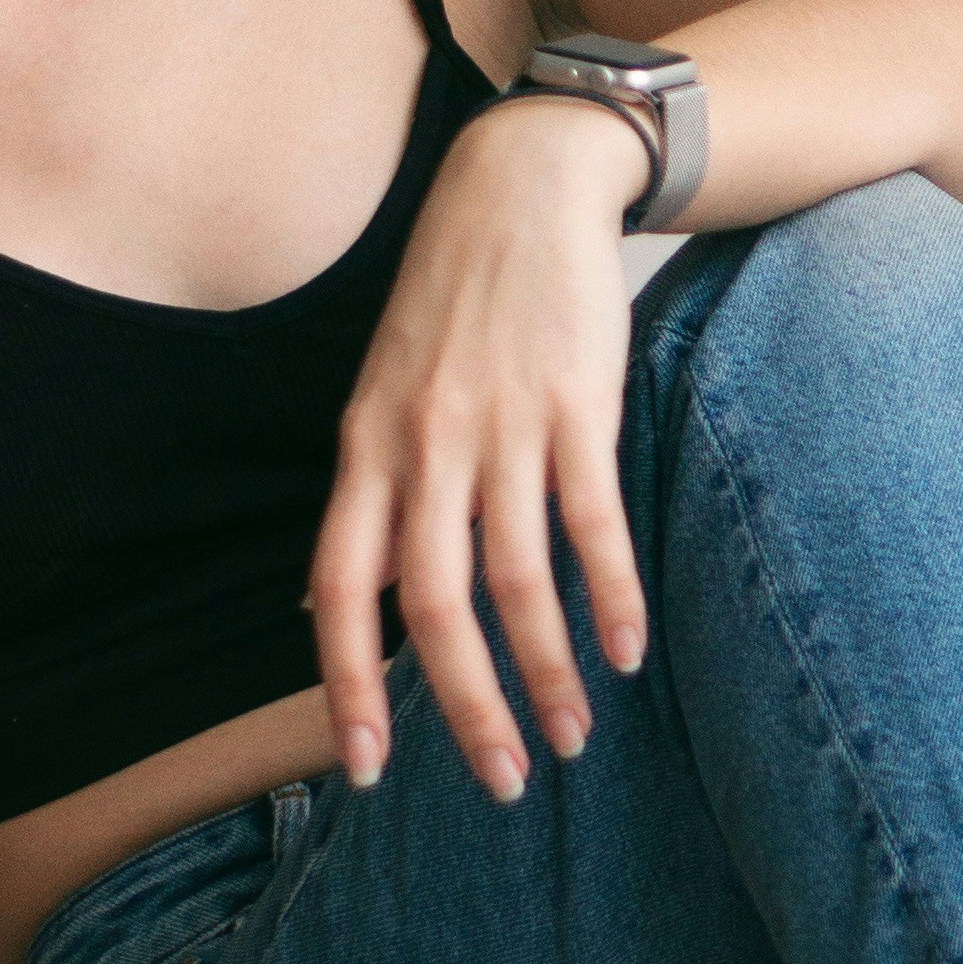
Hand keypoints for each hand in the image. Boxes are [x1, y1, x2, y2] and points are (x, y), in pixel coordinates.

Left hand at [307, 99, 650, 801]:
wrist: (520, 182)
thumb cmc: (452, 298)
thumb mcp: (384, 391)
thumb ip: (374, 495)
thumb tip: (346, 595)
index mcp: (366, 448)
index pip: (337, 589)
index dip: (347, 684)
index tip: (366, 766)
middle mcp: (421, 445)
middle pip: (432, 606)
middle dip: (465, 708)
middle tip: (500, 781)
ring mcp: (498, 425)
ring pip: (515, 579)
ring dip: (546, 671)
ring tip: (572, 738)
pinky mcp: (575, 404)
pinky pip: (589, 521)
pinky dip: (608, 595)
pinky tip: (625, 650)